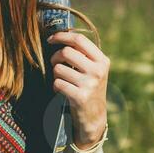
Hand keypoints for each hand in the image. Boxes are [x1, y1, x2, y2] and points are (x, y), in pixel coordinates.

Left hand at [47, 30, 109, 146]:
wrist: (95, 117)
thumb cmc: (90, 88)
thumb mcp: (94, 70)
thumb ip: (84, 54)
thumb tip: (62, 36)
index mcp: (102, 60)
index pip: (79, 40)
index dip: (61, 36)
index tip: (51, 39)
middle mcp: (98, 71)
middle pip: (66, 52)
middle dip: (55, 57)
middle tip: (54, 63)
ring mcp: (90, 84)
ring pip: (59, 68)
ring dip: (55, 73)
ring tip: (61, 79)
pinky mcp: (80, 97)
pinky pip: (58, 83)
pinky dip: (55, 86)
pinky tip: (60, 90)